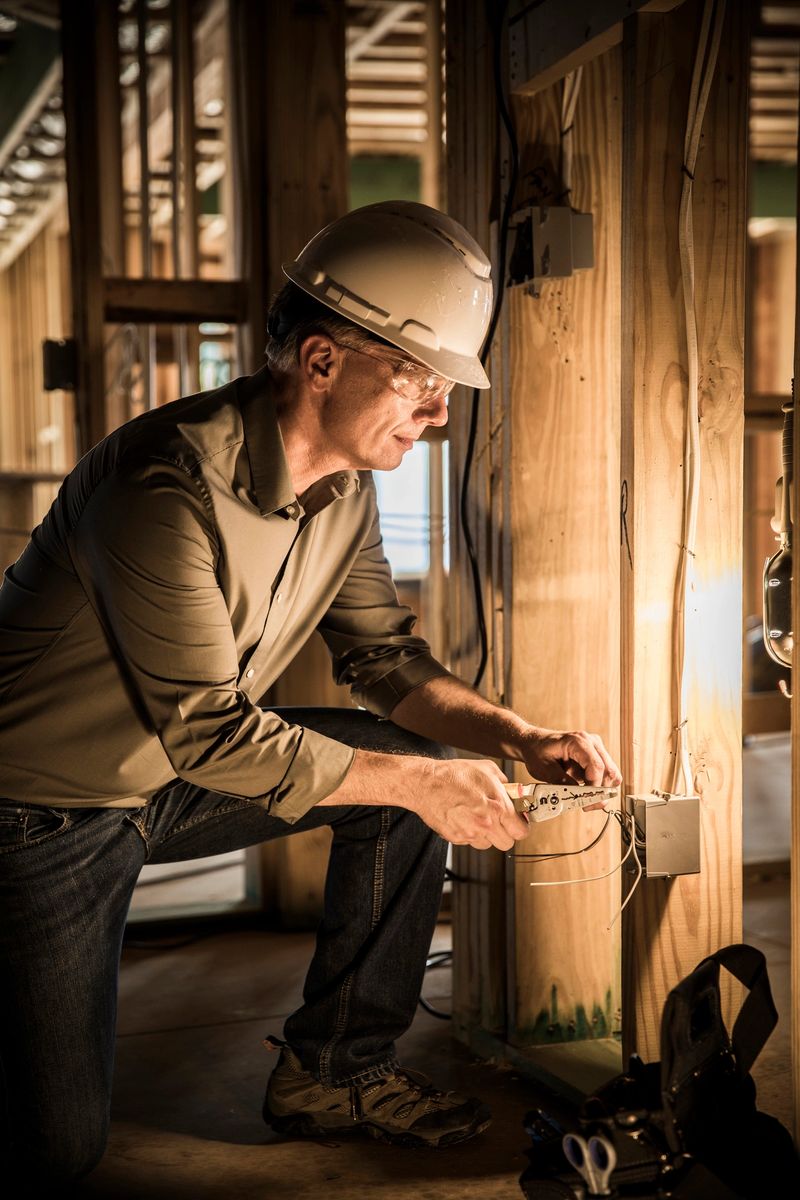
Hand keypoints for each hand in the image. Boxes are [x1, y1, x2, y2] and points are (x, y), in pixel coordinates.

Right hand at [412, 758, 529, 851]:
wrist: (426, 783)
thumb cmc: (454, 774)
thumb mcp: (487, 769)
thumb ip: (505, 783)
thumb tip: (513, 791)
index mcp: (498, 807)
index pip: (521, 832)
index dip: (521, 827)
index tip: (518, 823)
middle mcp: (485, 824)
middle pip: (506, 843)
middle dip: (505, 833)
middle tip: (499, 821)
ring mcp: (469, 833)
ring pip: (487, 845)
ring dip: (486, 835)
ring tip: (478, 818)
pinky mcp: (455, 838)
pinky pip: (469, 841)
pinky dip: (469, 833)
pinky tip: (464, 818)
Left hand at [519, 726, 621, 791]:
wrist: (533, 743)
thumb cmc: (537, 752)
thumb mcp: (544, 770)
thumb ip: (563, 783)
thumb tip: (578, 797)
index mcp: (578, 741)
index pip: (597, 766)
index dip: (594, 787)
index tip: (585, 801)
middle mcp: (592, 742)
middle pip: (610, 771)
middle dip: (601, 793)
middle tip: (587, 806)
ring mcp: (596, 748)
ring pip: (612, 774)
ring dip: (601, 791)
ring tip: (585, 800)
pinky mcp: (596, 756)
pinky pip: (606, 774)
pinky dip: (599, 786)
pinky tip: (585, 791)